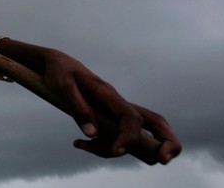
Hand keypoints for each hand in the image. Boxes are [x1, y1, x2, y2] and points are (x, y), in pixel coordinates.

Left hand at [41, 50, 181, 163]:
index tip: (118, 151)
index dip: (130, 136)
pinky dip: (103, 145)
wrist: (57, 64)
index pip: (131, 116)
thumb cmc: (60, 72)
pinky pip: (117, 136)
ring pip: (137, 133)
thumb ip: (78, 109)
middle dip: (166, 142)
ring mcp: (116, 111)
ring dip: (116, 148)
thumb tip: (92, 134)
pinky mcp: (109, 117)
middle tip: (161, 160)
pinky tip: (80, 144)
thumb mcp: (63, 87)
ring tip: (85, 146)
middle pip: (155, 121)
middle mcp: (118, 103)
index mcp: (108, 94)